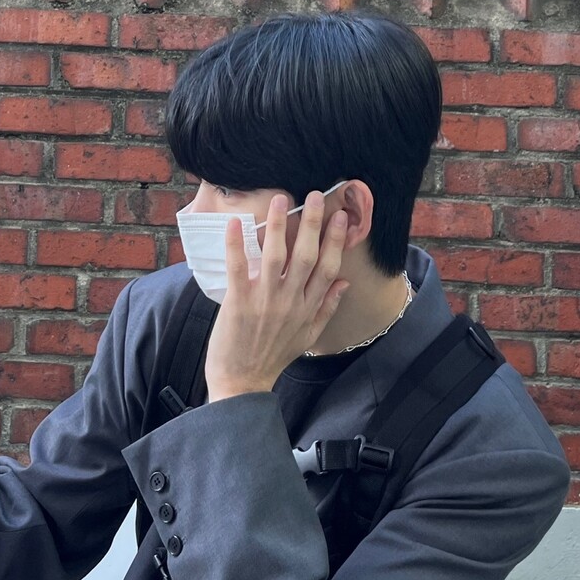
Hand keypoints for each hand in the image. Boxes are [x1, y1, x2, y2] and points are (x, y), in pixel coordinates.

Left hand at [205, 191, 349, 401]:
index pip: (328, 268)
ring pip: (276, 256)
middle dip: (312, 224)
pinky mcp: (239, 303)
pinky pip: (239, 268)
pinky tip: (235, 224)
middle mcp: (291, 301)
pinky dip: (236, 245)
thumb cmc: (272, 359)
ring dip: (279, 225)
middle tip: (315, 196)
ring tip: (280, 200)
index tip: (340, 218)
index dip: (336, 241)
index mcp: (308, 308)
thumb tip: (344, 282)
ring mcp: (265, 301)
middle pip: (306, 256)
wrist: (242, 383)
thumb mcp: (307, 338)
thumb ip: (326, 309)